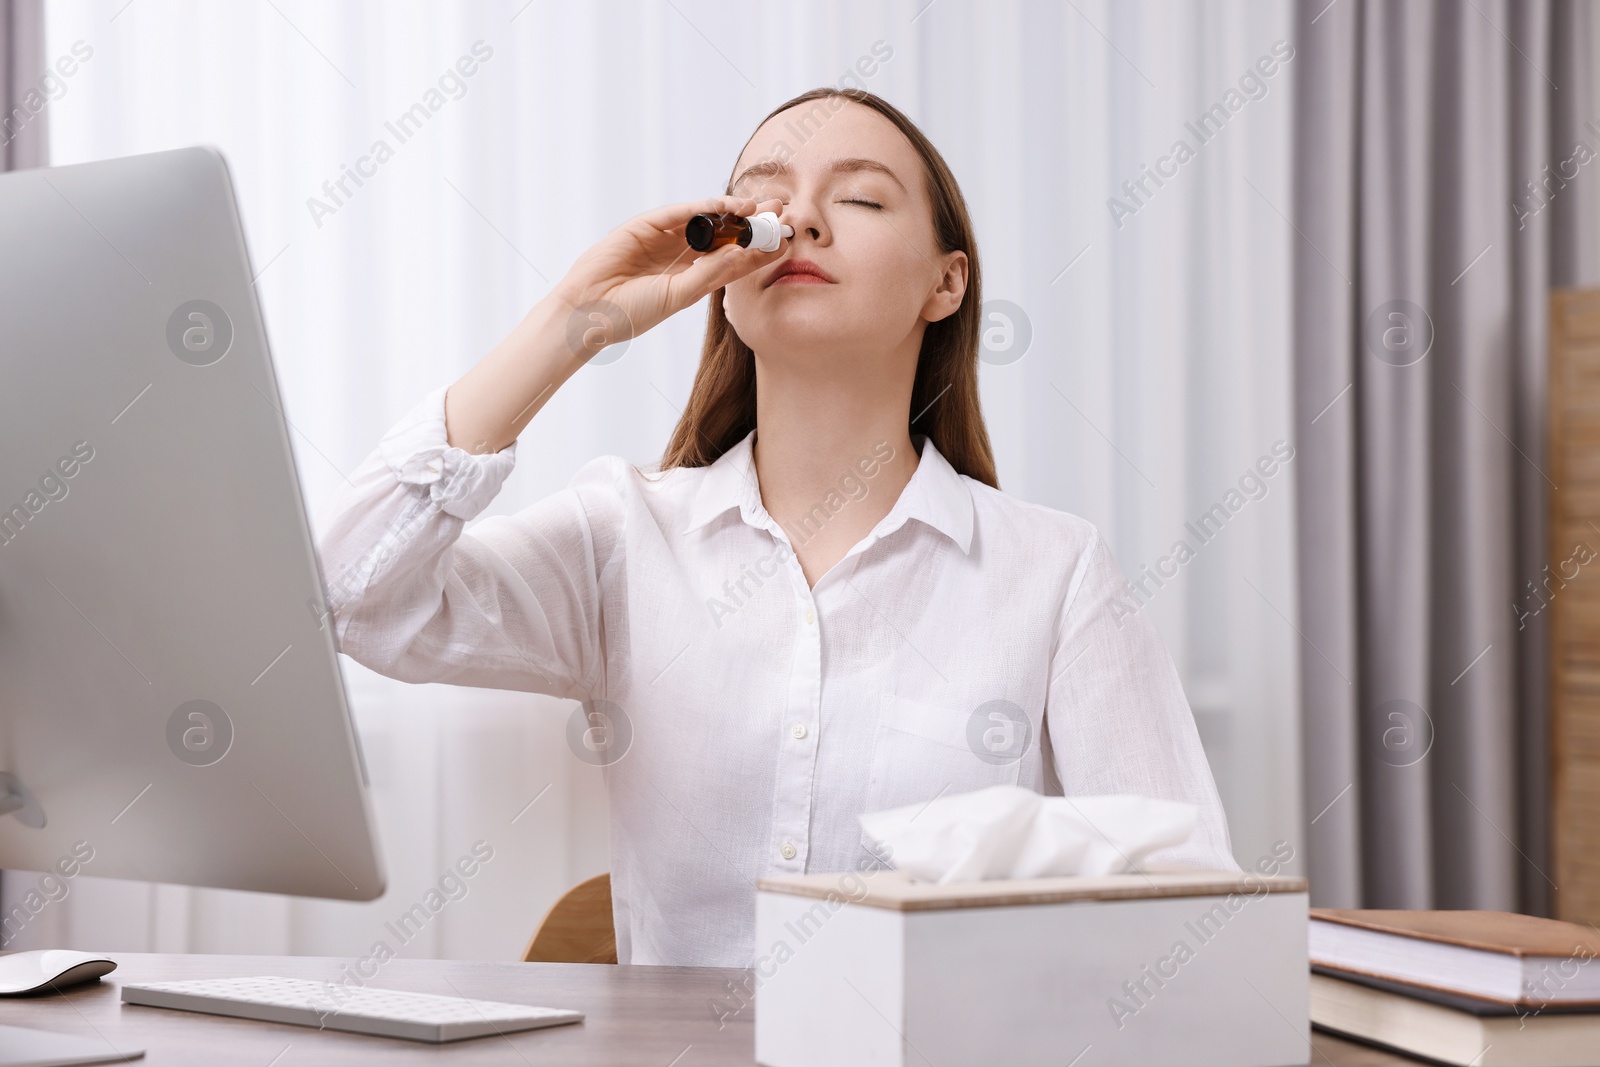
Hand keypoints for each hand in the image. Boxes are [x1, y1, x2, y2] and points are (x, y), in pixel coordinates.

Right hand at [550, 195, 786, 355]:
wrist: (590, 310)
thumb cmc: (632, 312)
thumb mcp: (679, 295)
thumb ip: (710, 273)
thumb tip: (745, 253)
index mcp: (691, 277)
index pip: (732, 260)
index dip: (758, 250)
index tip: (786, 242)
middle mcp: (681, 256)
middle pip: (724, 234)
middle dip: (752, 223)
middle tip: (781, 212)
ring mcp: (663, 239)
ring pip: (704, 220)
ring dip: (732, 211)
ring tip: (761, 206)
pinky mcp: (645, 226)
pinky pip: (679, 213)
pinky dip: (702, 207)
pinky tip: (727, 206)